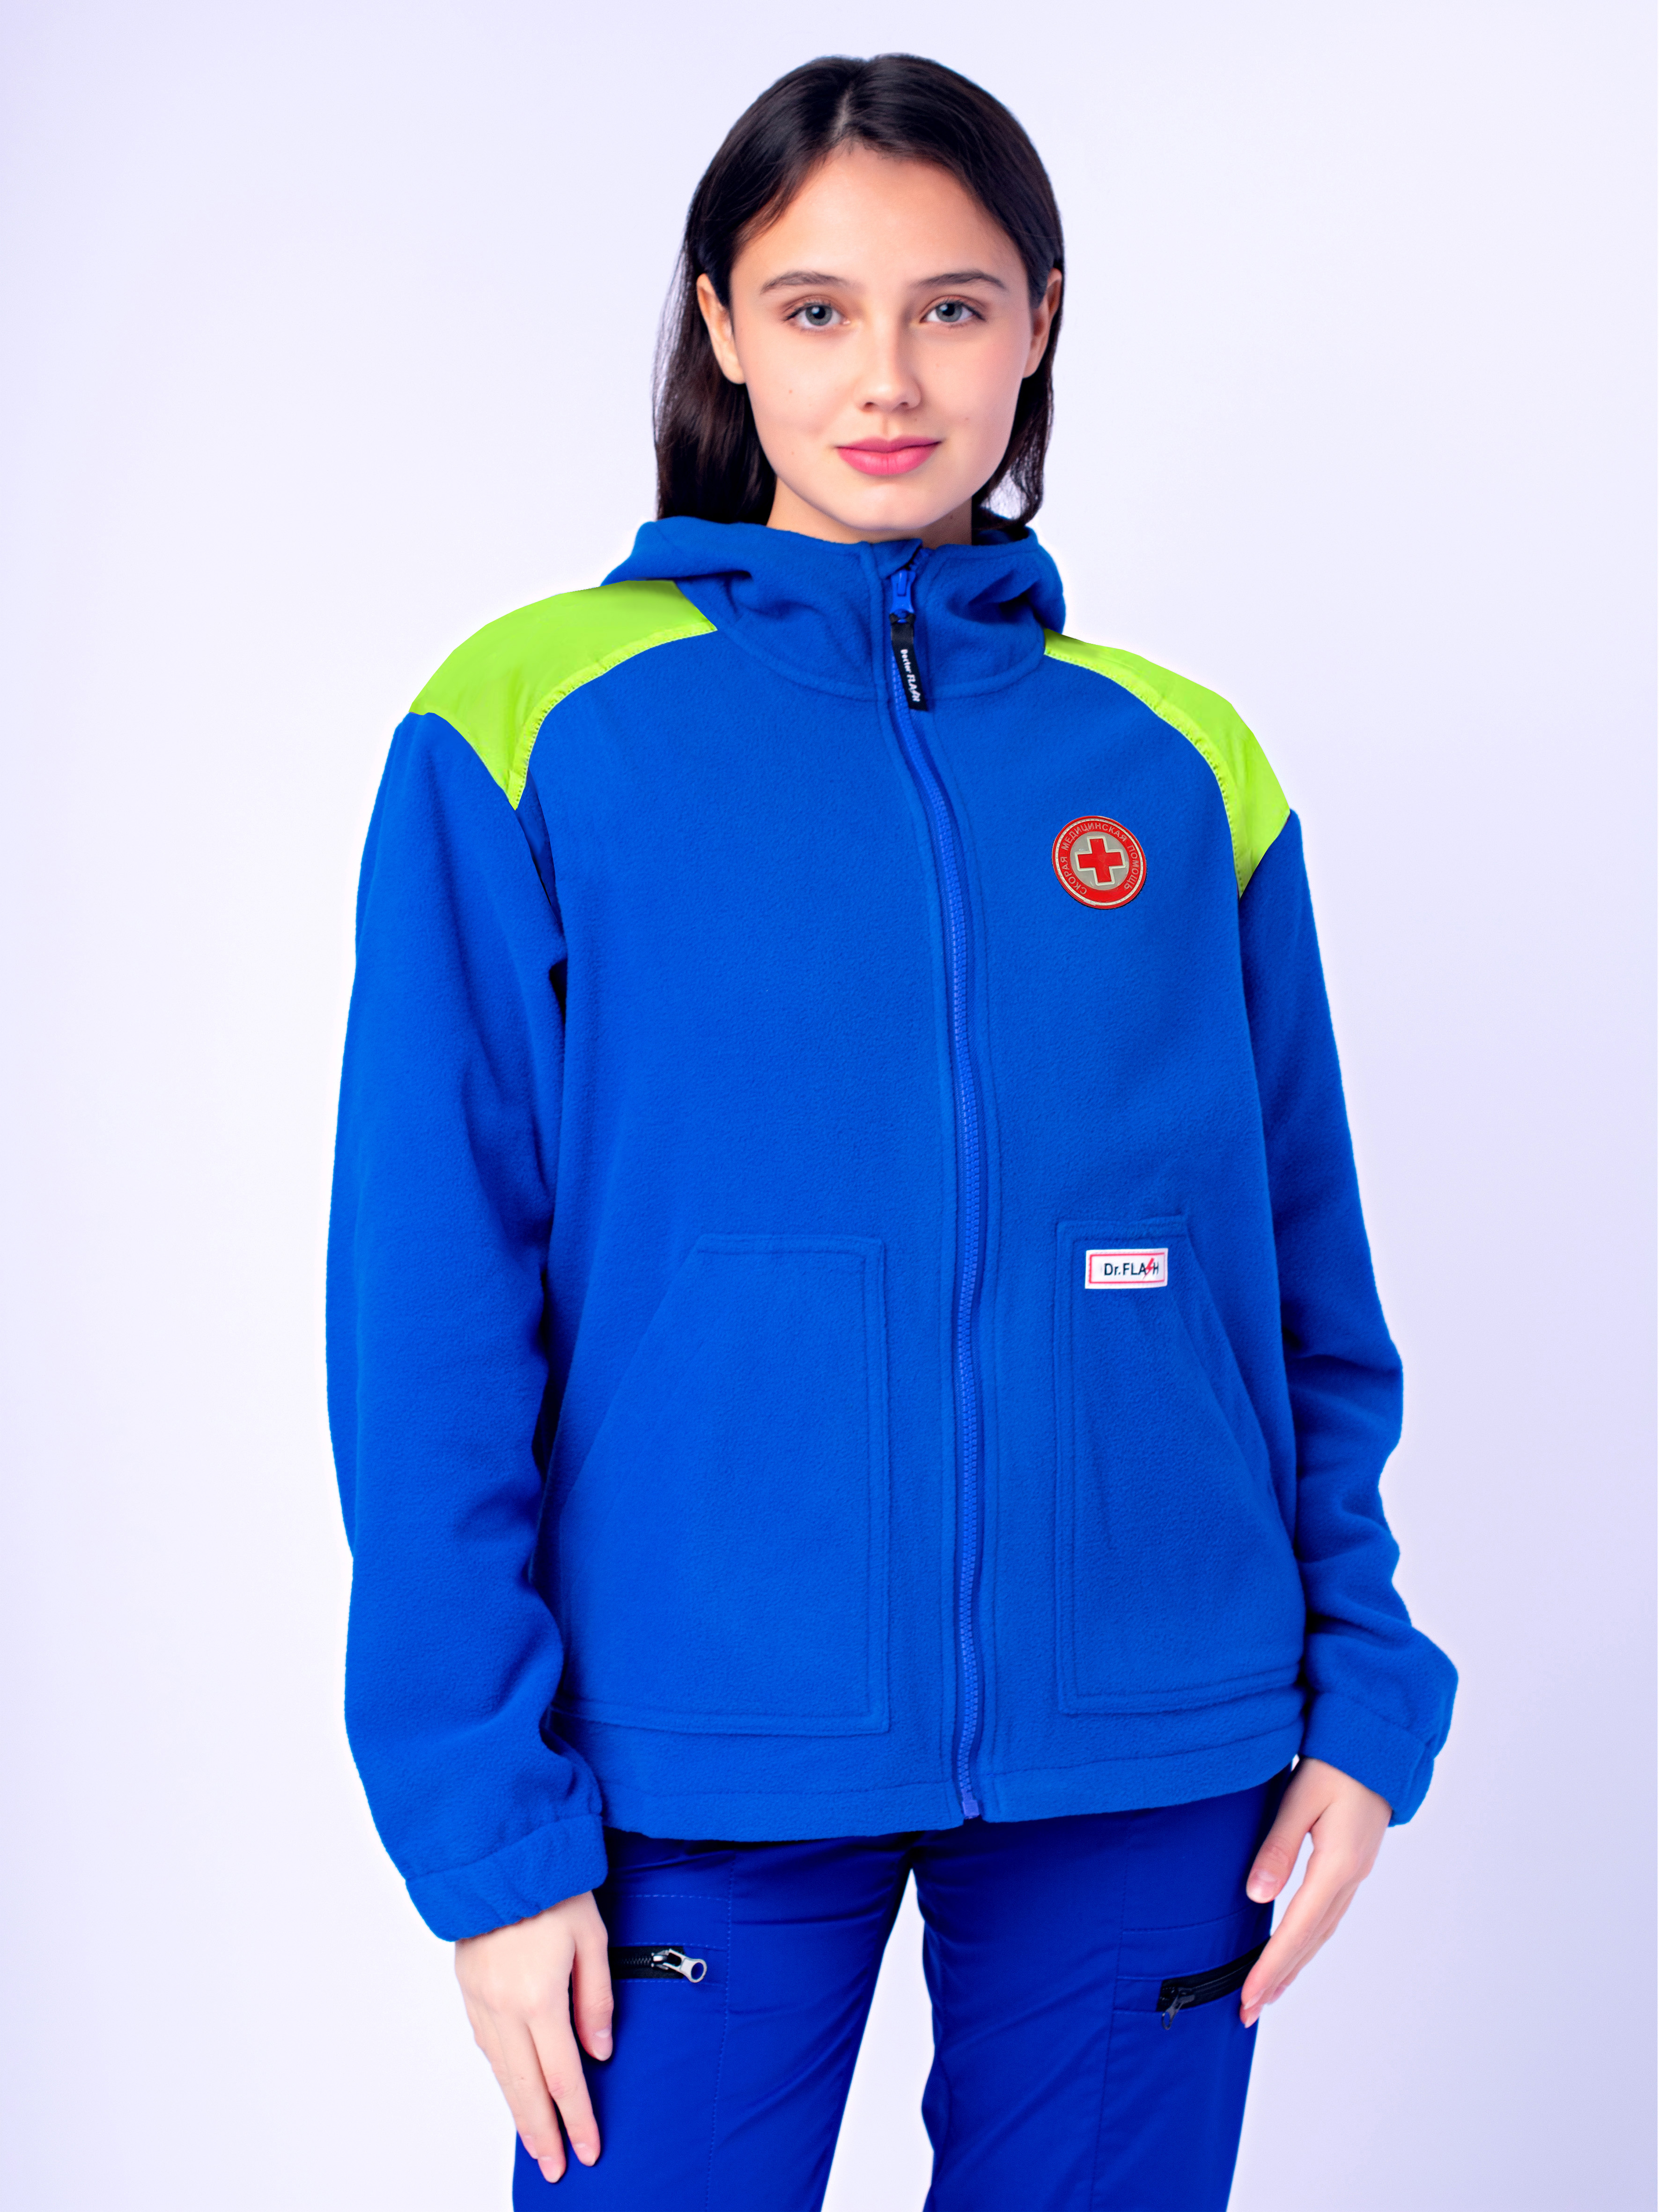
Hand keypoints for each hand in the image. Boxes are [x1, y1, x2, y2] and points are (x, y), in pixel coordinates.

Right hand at [455, 1891, 613, 2183]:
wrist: (499, 1856)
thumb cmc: (554, 1889)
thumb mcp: (592, 1939)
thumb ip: (597, 1999)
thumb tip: (598, 2051)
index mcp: (540, 1998)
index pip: (563, 2076)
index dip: (577, 2117)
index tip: (588, 2149)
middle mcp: (505, 2008)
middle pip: (525, 2086)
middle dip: (543, 2132)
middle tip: (555, 2167)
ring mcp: (481, 1999)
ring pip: (500, 2070)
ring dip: (517, 2109)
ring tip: (534, 2139)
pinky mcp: (468, 1988)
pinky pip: (485, 2043)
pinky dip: (500, 2072)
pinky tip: (511, 2085)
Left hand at [1238, 1757, 1389, 2027]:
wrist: (1377, 1743)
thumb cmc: (1336, 1763)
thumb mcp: (1300, 1797)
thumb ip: (1277, 1847)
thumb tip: (1257, 1896)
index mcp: (1337, 1866)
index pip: (1296, 1929)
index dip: (1271, 1966)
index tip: (1247, 1997)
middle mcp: (1350, 1878)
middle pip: (1310, 1941)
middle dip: (1279, 1978)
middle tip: (1249, 2010)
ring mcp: (1355, 1874)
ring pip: (1321, 1932)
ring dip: (1294, 1964)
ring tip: (1268, 1992)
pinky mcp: (1352, 1865)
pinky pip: (1327, 1916)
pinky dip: (1308, 1940)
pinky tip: (1295, 1949)